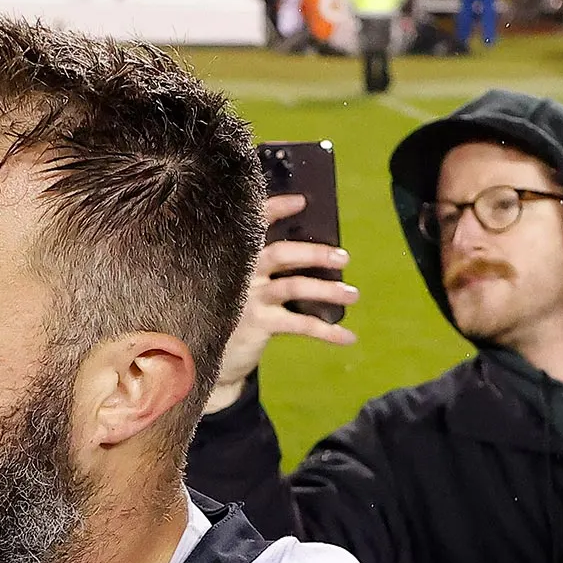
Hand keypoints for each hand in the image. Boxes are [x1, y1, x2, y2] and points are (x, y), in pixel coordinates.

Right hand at [203, 194, 359, 415]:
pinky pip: (300, 324)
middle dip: (315, 253)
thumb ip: (261, 271)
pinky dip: (328, 331)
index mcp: (237, 261)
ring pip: (294, 285)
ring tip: (352, 295)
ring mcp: (248, 300)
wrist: (209, 361)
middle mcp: (240, 275)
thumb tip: (310, 255)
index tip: (301, 201)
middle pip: (281, 253)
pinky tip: (348, 337)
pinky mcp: (258, 325)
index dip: (276, 209)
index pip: (255, 227)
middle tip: (343, 258)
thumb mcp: (239, 289)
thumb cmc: (233, 318)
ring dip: (328, 290)